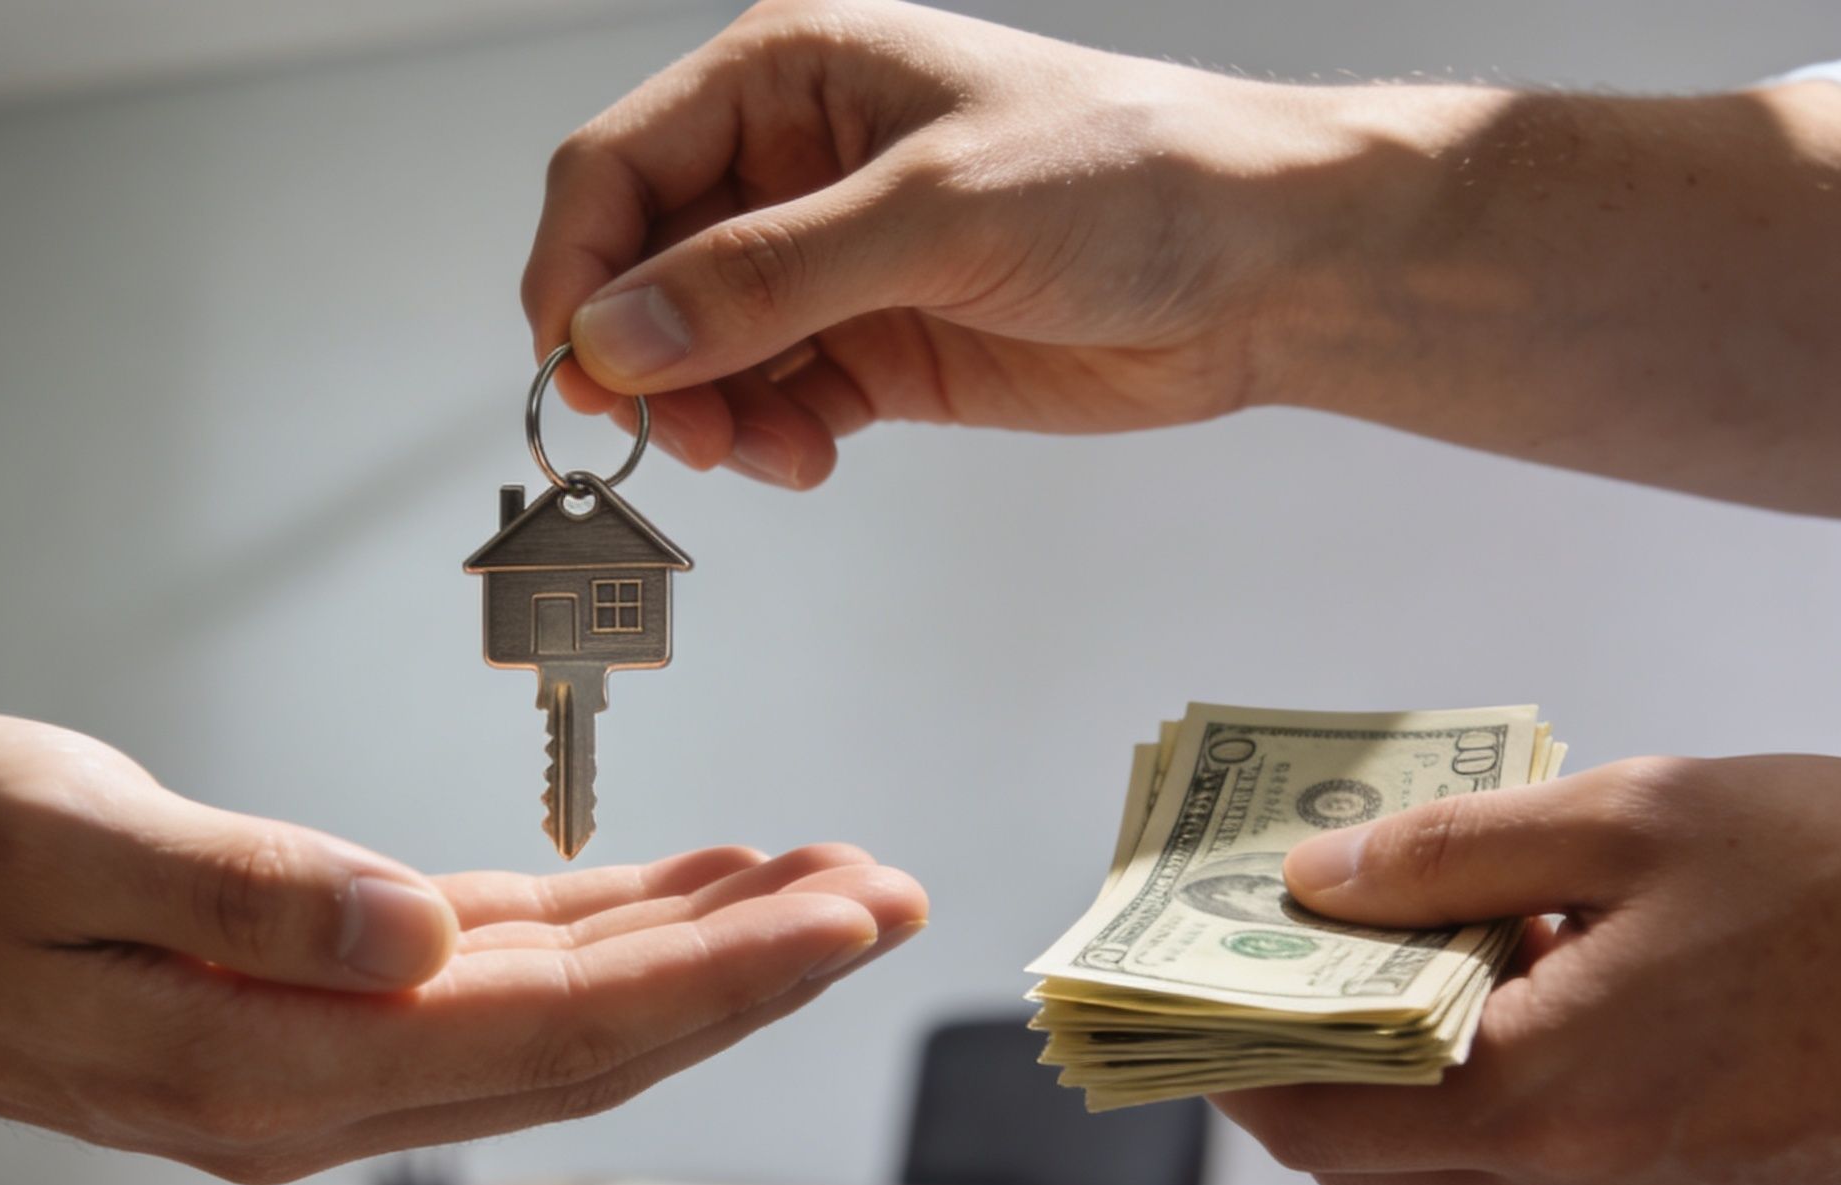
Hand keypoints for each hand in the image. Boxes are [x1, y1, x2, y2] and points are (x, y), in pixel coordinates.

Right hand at [0, 713, 926, 1183]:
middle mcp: (309, 1082)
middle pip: (587, 1039)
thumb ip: (246, 889)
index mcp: (267, 1055)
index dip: (714, 974)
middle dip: (751, 968)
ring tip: (816, 877)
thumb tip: (413, 935)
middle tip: (887, 886)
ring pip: (552, 1014)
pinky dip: (590, 934)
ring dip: (691, 952)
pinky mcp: (297, 1003)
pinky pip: (481, 979)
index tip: (843, 909)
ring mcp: (307, 1055)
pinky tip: (665, 887)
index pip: (549, 1028)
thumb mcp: (59, 839)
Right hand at [521, 0, 1319, 486]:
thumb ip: (768, 276)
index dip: (579, 268)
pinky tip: (809, 453)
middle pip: (642, 268)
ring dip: (706, 413)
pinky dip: (766, 439)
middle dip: (645, 358)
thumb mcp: (934, 212)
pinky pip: (767, 400)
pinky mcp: (867, 344)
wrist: (1263, 268)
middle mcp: (791, 165)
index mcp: (788, 76)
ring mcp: (827, 260)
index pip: (616, 167)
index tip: (578, 365)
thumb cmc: (1134, 174)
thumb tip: (621, 333)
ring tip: (762, 451)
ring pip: (696, 350)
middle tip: (670, 433)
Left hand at [1212, 755, 1840, 1184]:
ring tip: (1385, 932)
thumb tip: (1309, 883)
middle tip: (1255, 944)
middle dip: (1288, 1053)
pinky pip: (1515, 1155)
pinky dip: (1470, 1078)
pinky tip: (1502, 966)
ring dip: (1382, 1063)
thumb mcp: (1631, 818)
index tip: (1166, 983)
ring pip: (1428, 1158)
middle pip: (1351, 1148)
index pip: (1307, 1114)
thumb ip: (1448, 853)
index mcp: (1546, 1100)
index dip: (1220, 1052)